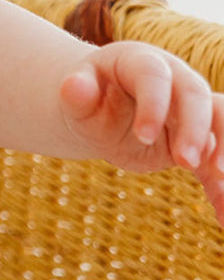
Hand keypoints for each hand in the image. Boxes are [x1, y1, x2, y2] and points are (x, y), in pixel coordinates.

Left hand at [59, 42, 223, 222]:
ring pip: (220, 121)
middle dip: (195, 129)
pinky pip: (214, 159)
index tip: (143, 135)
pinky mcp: (195, 139)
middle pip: (196, 97)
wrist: (103, 109)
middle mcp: (175, 80)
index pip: (154, 77)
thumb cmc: (87, 97)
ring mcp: (190, 109)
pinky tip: (222, 215)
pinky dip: (220, 187)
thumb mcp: (77, 95)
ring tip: (220, 179)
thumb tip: (71, 86)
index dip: (153, 104)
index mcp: (142, 63)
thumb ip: (76, 93)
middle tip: (187, 161)